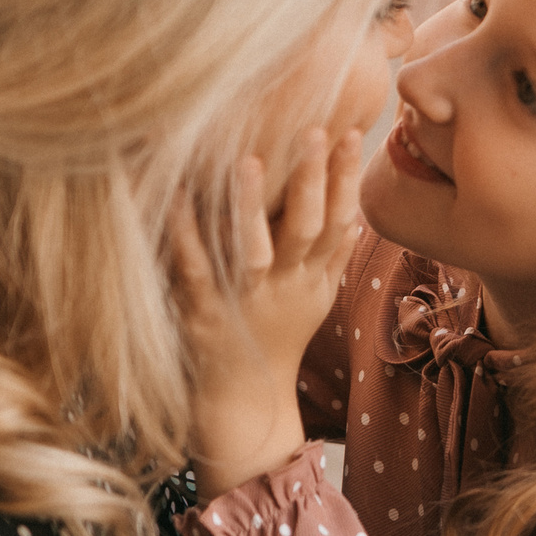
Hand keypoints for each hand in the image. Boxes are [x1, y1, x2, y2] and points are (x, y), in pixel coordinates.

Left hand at [170, 128, 365, 497]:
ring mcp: (244, 301)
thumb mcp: (316, 300)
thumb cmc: (278, 340)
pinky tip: (177, 199)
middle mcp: (285, 288)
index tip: (351, 132)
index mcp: (313, 280)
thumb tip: (357, 210)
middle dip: (313, 180)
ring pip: (255, 249)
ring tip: (250, 161)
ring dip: (253, 205)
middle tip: (314, 130)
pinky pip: (195, 271)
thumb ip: (335, 256)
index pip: (341, 223)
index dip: (348, 180)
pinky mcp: (202, 314)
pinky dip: (187, 235)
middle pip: (308, 230)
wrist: (244, 405)